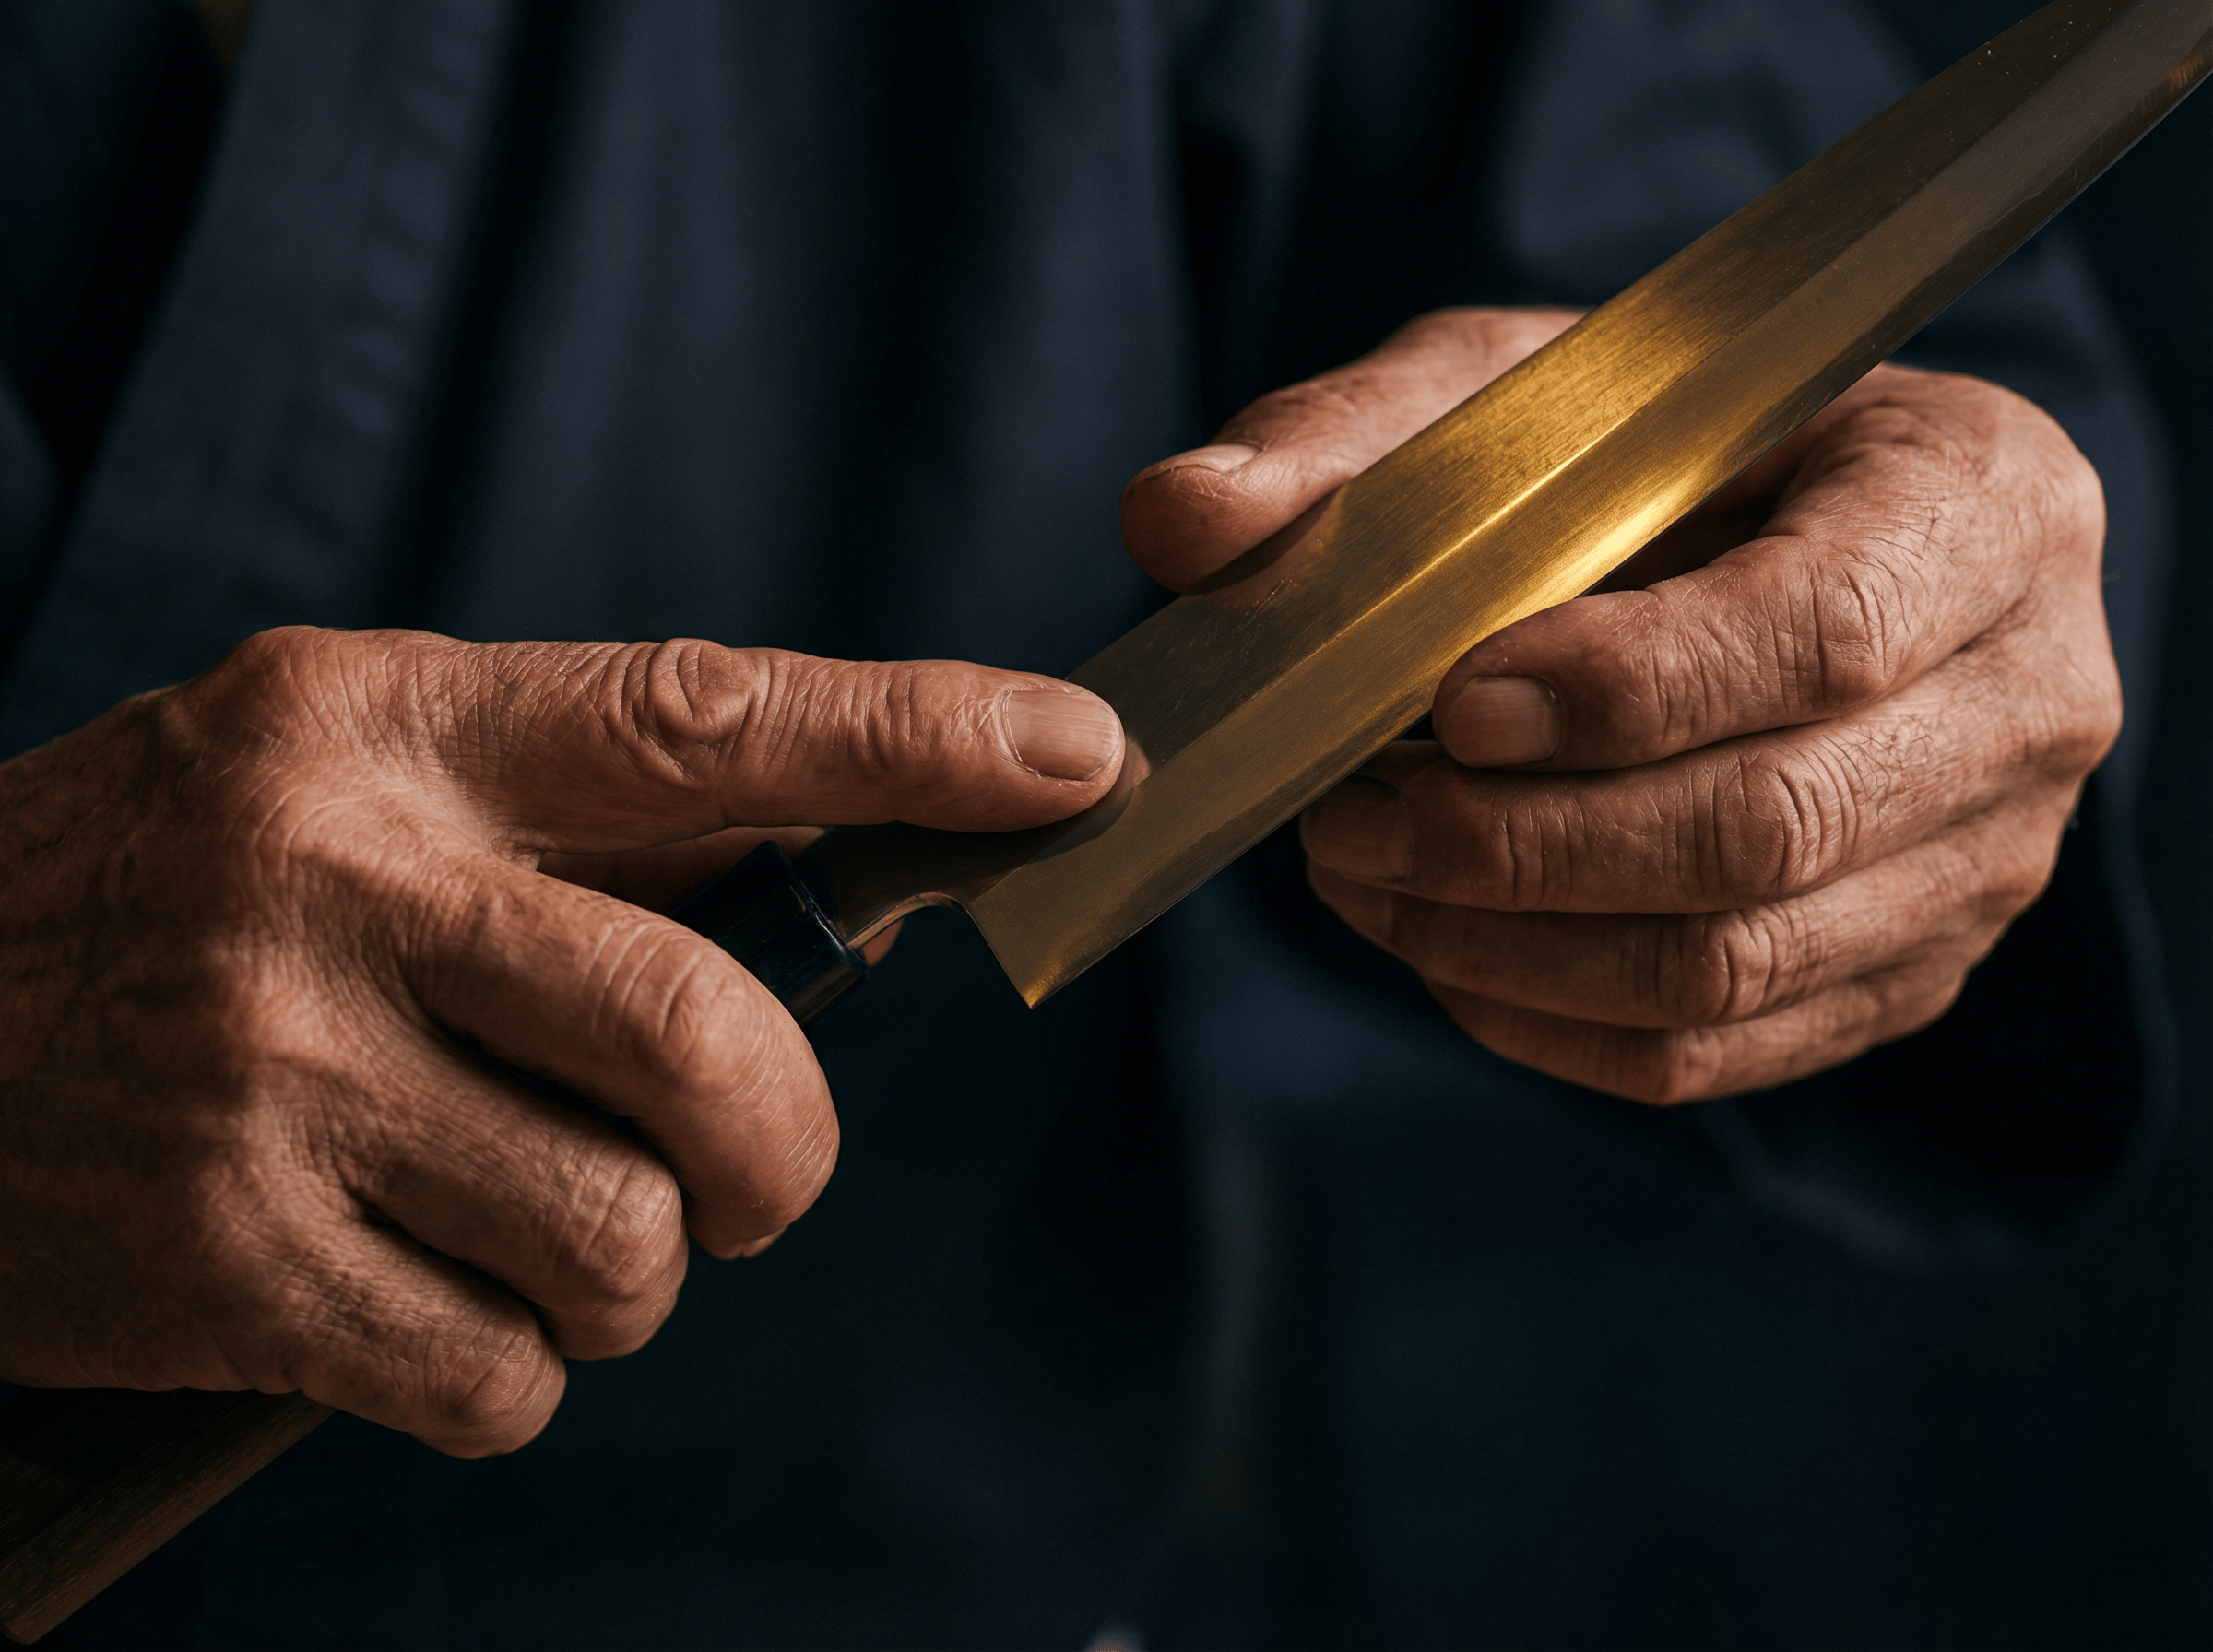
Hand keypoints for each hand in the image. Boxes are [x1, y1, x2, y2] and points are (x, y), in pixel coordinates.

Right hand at [0, 628, 1121, 1451]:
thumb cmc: (168, 895)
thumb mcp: (348, 782)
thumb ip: (588, 825)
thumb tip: (866, 887)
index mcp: (388, 730)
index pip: (704, 718)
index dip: (915, 738)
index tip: (1077, 757)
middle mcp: (333, 882)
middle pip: (703, 1033)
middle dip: (784, 1144)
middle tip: (760, 1173)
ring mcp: (269, 1077)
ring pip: (622, 1232)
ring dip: (634, 1268)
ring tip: (538, 1229)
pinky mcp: (219, 1262)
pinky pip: (501, 1370)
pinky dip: (516, 1367)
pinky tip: (428, 1303)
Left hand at [1122, 308, 2118, 1101]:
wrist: (1779, 546)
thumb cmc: (1660, 453)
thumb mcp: (1522, 394)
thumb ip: (1354, 439)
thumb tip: (1176, 518)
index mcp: (1979, 499)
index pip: (1827, 631)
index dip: (1628, 689)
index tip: (1449, 700)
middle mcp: (2030, 693)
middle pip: (1772, 825)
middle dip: (1520, 843)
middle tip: (1344, 816)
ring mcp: (1985, 859)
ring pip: (1735, 966)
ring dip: (1509, 942)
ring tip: (1362, 873)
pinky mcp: (1907, 971)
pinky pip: (1721, 1054)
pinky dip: (1547, 1023)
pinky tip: (1437, 949)